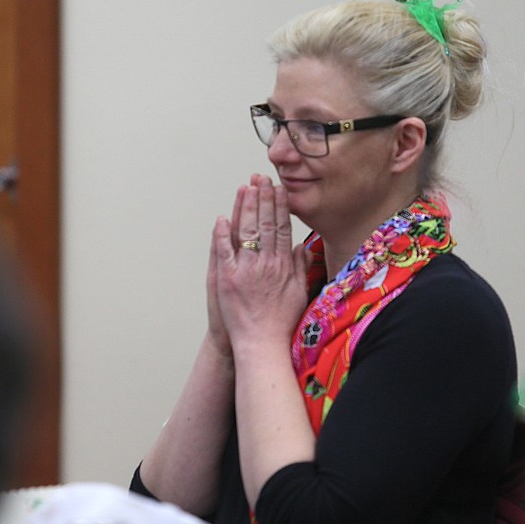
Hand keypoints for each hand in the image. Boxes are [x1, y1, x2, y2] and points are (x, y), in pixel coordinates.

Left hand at [212, 176, 307, 352]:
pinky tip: (222, 218)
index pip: (283, 228)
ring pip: (246, 231)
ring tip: (245, 188)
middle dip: (263, 198)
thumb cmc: (282, 323)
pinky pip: (224, 250)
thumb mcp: (300, 293)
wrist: (262, 345)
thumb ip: (300, 268)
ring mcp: (246, 269)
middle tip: (261, 178)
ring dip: (245, 207)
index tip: (279, 189)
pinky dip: (222, 233)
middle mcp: (266, 263)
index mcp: (284, 266)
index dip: (281, 206)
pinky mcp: (227, 278)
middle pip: (266, 223)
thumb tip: (301, 247)